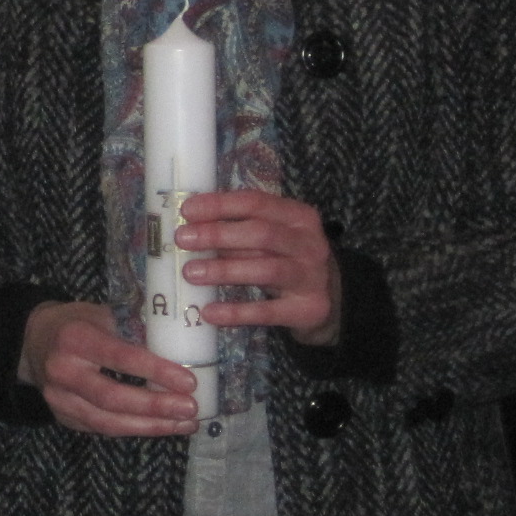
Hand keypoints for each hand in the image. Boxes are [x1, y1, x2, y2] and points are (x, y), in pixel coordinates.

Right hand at [20, 300, 198, 437]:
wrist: (34, 341)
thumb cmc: (77, 323)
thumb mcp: (102, 313)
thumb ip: (134, 328)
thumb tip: (180, 345)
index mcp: (74, 338)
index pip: (119, 357)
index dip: (155, 371)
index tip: (189, 381)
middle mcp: (63, 371)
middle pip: (112, 398)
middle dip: (155, 406)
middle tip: (190, 409)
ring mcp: (59, 399)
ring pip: (107, 422)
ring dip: (150, 426)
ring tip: (184, 424)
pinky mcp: (63, 417)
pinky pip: (103, 429)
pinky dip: (135, 429)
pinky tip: (161, 426)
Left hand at [175, 191, 340, 346]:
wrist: (333, 299)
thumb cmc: (288, 258)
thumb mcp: (273, 236)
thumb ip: (240, 228)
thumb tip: (191, 227)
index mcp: (298, 216)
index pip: (256, 202)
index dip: (220, 205)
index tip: (186, 211)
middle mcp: (309, 244)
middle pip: (261, 234)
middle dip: (218, 235)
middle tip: (183, 240)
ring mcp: (311, 277)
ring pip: (265, 270)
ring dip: (224, 270)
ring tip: (190, 273)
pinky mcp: (308, 310)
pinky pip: (268, 311)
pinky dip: (237, 312)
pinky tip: (210, 312)